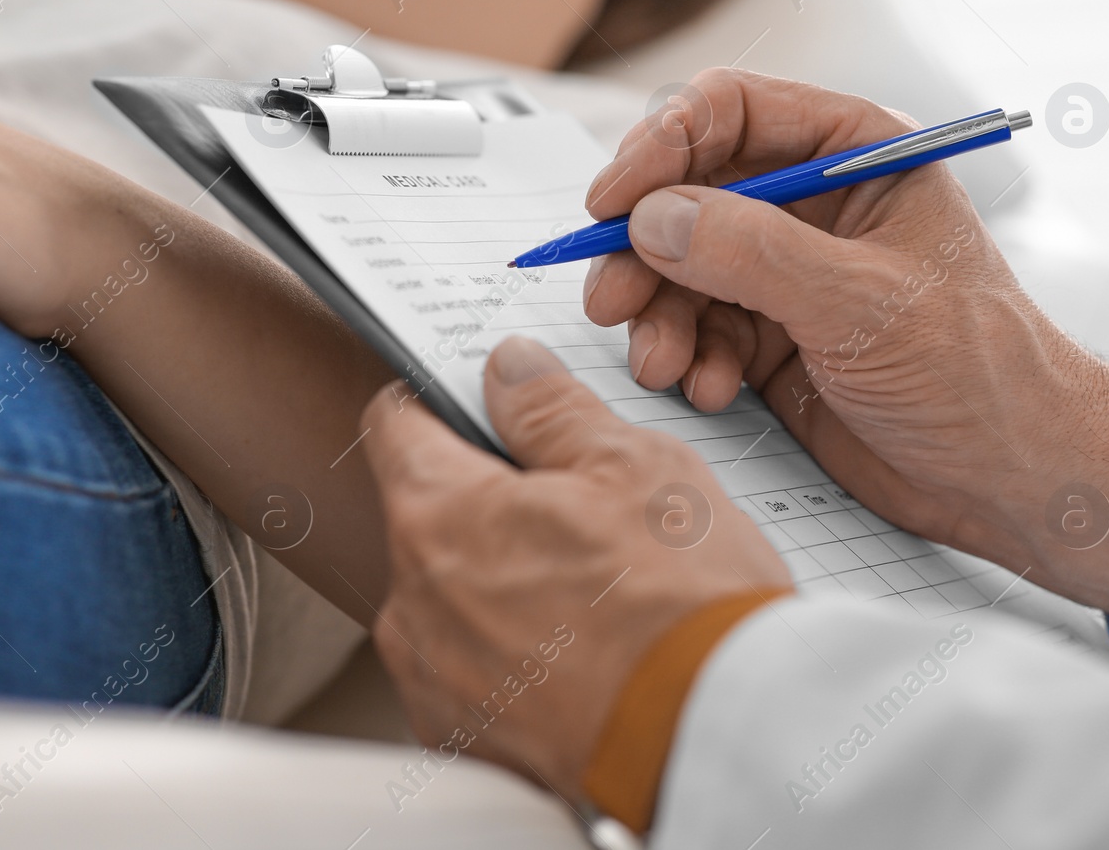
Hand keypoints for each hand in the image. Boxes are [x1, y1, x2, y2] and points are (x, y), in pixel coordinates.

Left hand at [361, 336, 788, 793]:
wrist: (713, 741)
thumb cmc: (678, 604)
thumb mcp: (631, 465)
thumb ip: (550, 407)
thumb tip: (507, 366)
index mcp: (437, 515)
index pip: (395, 423)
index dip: (439, 400)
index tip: (482, 405)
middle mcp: (413, 601)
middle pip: (428, 514)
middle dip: (488, 500)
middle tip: (577, 507)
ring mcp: (433, 677)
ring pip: (450, 594)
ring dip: (499, 579)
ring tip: (592, 587)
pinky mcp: (465, 735)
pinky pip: (470, 666)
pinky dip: (512, 651)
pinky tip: (581, 648)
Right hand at [583, 68, 1108, 622]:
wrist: (1012, 479)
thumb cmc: (977, 371)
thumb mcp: (860, 302)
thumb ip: (750, 252)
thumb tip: (650, 217)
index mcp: (855, 155)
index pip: (731, 112)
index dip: (661, 146)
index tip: (610, 201)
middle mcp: (814, 204)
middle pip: (689, 192)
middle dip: (644, 248)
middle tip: (611, 299)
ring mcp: (789, 273)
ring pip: (680, 267)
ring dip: (659, 315)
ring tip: (663, 364)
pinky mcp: (771, 338)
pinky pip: (697, 327)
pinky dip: (687, 357)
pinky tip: (709, 389)